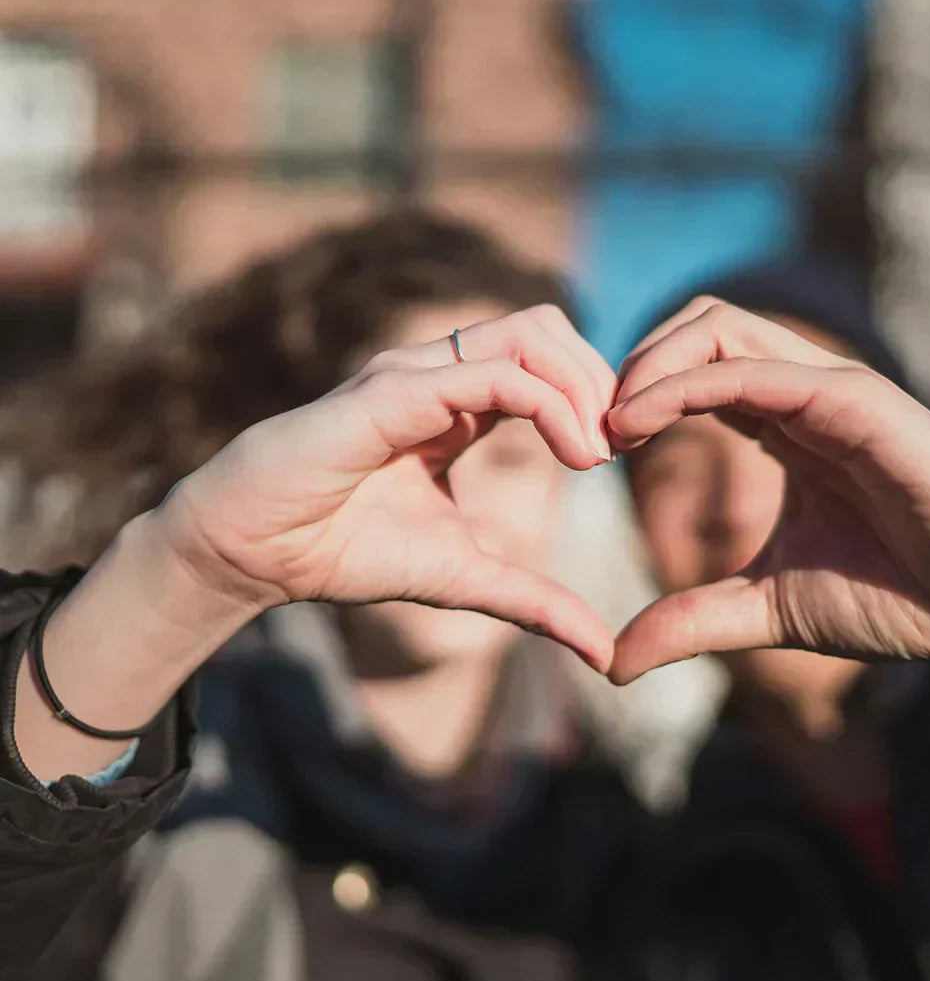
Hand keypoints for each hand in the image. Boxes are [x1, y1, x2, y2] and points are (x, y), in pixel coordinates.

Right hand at [157, 306, 617, 671]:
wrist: (254, 554)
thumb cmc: (345, 552)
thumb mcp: (464, 577)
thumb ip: (534, 601)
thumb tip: (603, 652)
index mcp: (457, 404)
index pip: (546, 361)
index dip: (596, 396)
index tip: (624, 454)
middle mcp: (438, 374)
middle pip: (547, 328)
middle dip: (600, 379)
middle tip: (622, 445)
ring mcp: (414, 375)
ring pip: (527, 334)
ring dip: (582, 385)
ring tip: (598, 451)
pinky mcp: (391, 393)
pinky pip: (489, 374)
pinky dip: (549, 404)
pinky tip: (574, 455)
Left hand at [608, 299, 929, 682]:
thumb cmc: (902, 595)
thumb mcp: (768, 608)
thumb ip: (692, 621)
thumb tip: (612, 661)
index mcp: (784, 428)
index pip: (692, 374)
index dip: (632, 399)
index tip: (588, 452)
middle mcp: (802, 395)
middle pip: (698, 328)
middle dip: (630, 365)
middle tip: (586, 430)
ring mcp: (830, 390)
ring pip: (720, 327)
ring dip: (647, 364)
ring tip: (606, 426)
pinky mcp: (856, 402)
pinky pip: (755, 370)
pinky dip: (684, 384)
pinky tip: (638, 424)